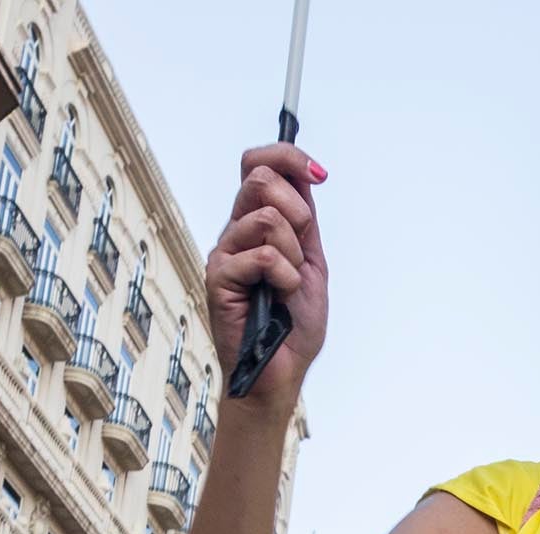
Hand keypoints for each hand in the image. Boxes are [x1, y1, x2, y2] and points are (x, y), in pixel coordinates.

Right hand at [206, 144, 328, 413]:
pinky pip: (263, 255)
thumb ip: (304, 221)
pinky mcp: (218, 277)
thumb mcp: (311, 263)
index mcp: (256, 225)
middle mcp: (235, 233)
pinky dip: (285, 277)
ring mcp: (224, 253)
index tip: (321, 173)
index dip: (288, 156)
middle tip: (302, 250)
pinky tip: (280, 296)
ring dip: (293, 254)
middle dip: (296, 208)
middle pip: (258, 177)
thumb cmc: (293, 326)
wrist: (281, 372)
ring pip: (264, 217)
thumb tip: (306, 173)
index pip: (258, 164)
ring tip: (288, 284)